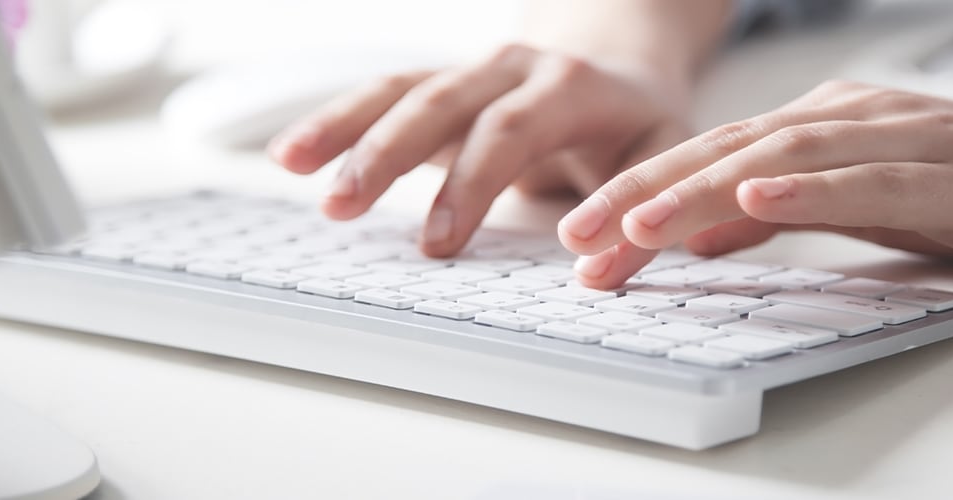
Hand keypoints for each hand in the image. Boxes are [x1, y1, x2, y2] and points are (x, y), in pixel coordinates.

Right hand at [268, 43, 691, 256]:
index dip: (473, 182)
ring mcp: (473, 72)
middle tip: (342, 207)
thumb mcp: (661, 165)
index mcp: (571, 86)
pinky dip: (338, 121)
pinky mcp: (443, 87)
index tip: (439, 241)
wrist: (618, 70)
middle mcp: (515, 68)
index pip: (513, 127)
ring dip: (345, 127)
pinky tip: (294, 152)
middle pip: (442, 100)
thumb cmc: (637, 128)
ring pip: (401, 88)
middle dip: (388, 151)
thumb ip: (639, 222)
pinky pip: (384, 94)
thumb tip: (599, 276)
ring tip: (291, 165)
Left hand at [558, 80, 952, 294]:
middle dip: (642, 194)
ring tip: (638, 225)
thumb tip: (703, 233)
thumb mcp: (859, 206)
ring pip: (781, 160)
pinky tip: (759, 203)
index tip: (580, 244)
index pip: (709, 162)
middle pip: (725, 153)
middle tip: (575, 238)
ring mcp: (902, 139)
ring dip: (702, 192)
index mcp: (821, 128)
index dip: (638, 198)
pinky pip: (872, 179)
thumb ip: (785, 213)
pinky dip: (811, 191)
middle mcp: (850, 121)